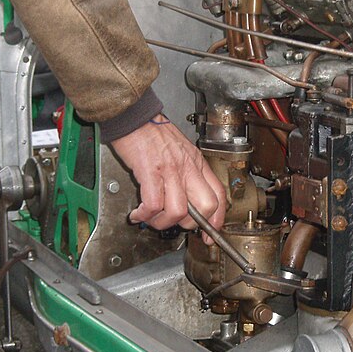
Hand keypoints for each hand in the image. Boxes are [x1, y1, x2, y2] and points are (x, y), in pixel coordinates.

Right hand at [111, 115, 226, 242]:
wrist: (134, 117)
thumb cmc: (153, 133)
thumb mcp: (181, 150)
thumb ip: (187, 172)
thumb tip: (186, 198)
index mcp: (197, 163)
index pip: (219, 195)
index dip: (217, 219)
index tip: (209, 234)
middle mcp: (188, 167)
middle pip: (206, 207)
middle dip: (191, 224)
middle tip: (176, 224)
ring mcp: (170, 170)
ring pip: (179, 211)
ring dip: (163, 222)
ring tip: (151, 219)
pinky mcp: (150, 172)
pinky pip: (153, 204)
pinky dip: (144, 215)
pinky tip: (138, 214)